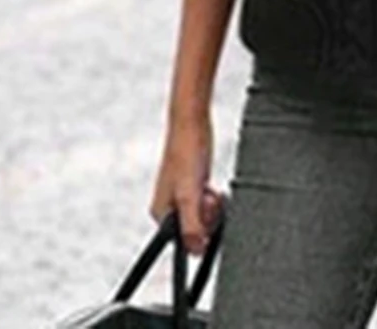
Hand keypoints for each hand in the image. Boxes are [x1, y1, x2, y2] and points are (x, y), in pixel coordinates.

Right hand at [149, 109, 224, 255]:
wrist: (192, 124)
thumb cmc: (186, 153)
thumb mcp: (190, 194)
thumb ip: (192, 225)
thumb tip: (196, 251)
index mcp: (161, 213)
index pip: (182, 243)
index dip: (199, 235)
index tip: (206, 215)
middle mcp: (171, 209)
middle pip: (197, 231)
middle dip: (208, 217)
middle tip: (207, 196)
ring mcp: (183, 199)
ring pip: (205, 219)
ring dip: (212, 208)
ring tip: (208, 188)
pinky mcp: (195, 189)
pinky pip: (209, 206)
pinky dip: (215, 200)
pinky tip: (213, 188)